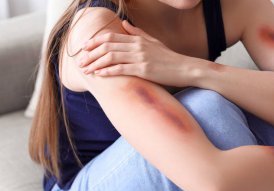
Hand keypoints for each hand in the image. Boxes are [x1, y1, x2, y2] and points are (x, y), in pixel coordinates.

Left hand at [79, 20, 194, 86]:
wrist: (184, 68)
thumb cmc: (169, 57)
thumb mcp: (153, 42)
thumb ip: (137, 33)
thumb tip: (125, 24)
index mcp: (138, 39)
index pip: (111, 36)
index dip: (95, 41)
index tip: (84, 47)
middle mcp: (137, 46)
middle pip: (107, 46)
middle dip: (90, 54)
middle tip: (80, 62)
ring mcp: (140, 57)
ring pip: (111, 57)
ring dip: (95, 63)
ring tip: (86, 70)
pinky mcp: (143, 70)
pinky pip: (121, 69)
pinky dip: (108, 71)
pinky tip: (99, 75)